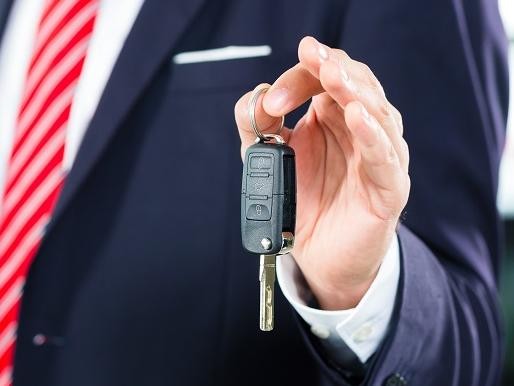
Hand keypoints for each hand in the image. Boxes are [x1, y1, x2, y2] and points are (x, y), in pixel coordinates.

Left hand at [235, 37, 409, 309]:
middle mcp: (360, 129)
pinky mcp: (389, 187)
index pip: (324, 79)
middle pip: (357, 83)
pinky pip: (384, 157)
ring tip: (334, 77)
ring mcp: (378, 156)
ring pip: (377, 113)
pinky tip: (356, 116)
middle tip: (313, 57)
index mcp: (333, 117)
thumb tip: (256, 99)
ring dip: (354, 92)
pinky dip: (372, 135)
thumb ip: (257, 127)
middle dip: (333, 69)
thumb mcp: (270, 158)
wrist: (318, 255)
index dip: (299, 79)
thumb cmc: (303, 202)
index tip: (272, 101)